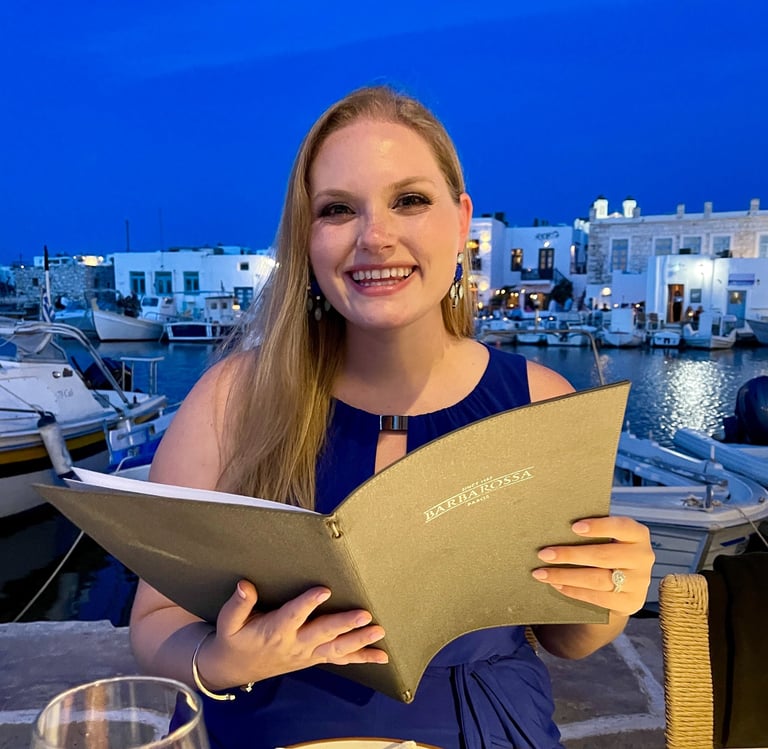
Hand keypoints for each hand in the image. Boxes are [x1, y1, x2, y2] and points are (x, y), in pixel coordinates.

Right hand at [196, 581, 387, 690]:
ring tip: (379, 632)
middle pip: (322, 633)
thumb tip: (245, 585)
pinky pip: (340, 659)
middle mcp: (295, 644)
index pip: (293, 615)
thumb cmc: (234, 639)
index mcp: (275, 631)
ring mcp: (307, 653)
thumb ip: (238, 605)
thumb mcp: (228, 623)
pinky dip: (361, 658)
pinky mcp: (314, 657)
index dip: (308, 603)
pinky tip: (382, 656)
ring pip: (336, 648)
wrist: (234, 669)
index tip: (324, 590)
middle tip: (365, 615)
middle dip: (344, 624)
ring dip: (359, 641)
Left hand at [531, 516, 653, 615]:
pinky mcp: (631, 602)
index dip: (598, 526)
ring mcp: (639, 582)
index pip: (620, 527)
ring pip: (597, 579)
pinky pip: (597, 597)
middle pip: (602, 556)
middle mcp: (643, 557)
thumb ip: (593, 532)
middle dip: (569, 555)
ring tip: (542, 573)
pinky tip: (556, 584)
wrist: (626, 585)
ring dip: (565, 576)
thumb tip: (556, 529)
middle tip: (544, 554)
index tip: (574, 527)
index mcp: (637, 534)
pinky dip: (573, 590)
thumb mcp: (609, 538)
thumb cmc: (609, 551)